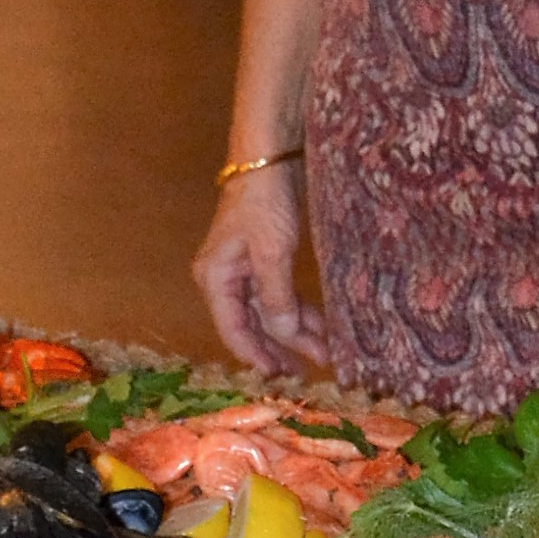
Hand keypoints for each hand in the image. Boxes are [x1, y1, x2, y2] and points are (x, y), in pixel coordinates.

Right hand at [194, 162, 329, 376]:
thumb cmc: (264, 203)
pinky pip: (280, 295)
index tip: (280, 377)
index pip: (233, 330)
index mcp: (215, 280)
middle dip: (279, 349)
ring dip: (295, 332)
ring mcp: (245, 271)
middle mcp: (226, 280)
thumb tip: (283, 336)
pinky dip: (299, 311)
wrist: (271, 160)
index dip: (256, 356)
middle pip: (252, 325)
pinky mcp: (266, 261)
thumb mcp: (272, 253)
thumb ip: (277, 298)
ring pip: (270, 312)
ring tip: (322, 355)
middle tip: (306, 375)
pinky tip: (319, 327)